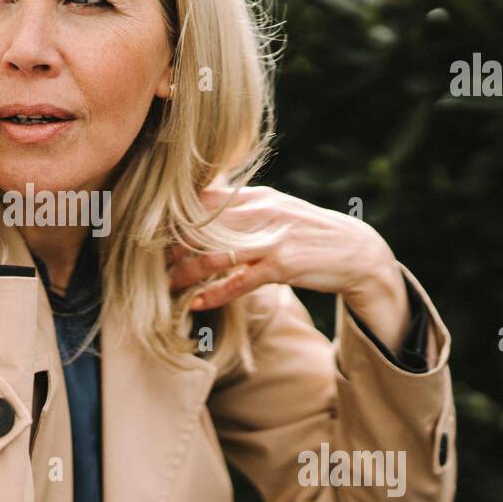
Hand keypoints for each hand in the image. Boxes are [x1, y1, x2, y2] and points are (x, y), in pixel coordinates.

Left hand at [166, 183, 410, 349]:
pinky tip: (197, 303)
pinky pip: (240, 281)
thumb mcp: (275, 210)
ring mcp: (271, 239)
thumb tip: (204, 201)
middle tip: (145, 264)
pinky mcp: (282, 265)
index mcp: (255, 197)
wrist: (357, 251)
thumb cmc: (309, 233)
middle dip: (169, 247)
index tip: (147, 233)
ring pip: (214, 254)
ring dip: (184, 273)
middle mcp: (259, 213)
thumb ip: (241, 207)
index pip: (202, 202)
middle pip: (200, 227)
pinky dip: (215, 293)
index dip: (172, 218)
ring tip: (164, 287)